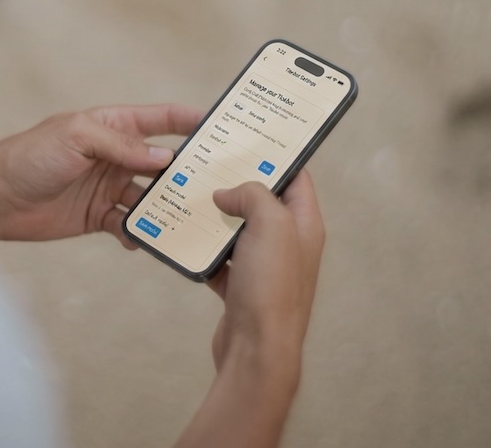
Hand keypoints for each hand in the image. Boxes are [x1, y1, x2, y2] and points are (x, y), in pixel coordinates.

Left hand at [0, 104, 202, 242]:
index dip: (193, 121)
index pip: (163, 119)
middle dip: (191, 172)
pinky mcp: (98, 217)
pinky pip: (131, 226)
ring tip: (192, 220)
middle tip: (221, 184)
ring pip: (151, 198)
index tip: (226, 129)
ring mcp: (109, 187)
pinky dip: (142, 234)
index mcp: (113, 125)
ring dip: (169, 208)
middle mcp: (116, 155)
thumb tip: (166, 159)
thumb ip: (123, 147)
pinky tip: (149, 241)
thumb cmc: (29, 156)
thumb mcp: (77, 137)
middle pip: (165, 163)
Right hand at [174, 172, 325, 447]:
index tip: (247, 140)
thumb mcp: (271, 225)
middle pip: (263, 203)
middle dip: (237, 185)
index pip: (296, 178)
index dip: (275, 157)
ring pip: (238, 230)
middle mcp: (288, 244)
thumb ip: (253, 195)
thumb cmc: (272, 289)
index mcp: (305, 224)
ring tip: (192, 197)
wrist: (256, 350)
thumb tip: (228, 193)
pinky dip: (204, 250)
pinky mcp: (241, 288)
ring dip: (216, 217)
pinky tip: (185, 239)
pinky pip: (220, 259)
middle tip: (210, 165)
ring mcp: (264, 267)